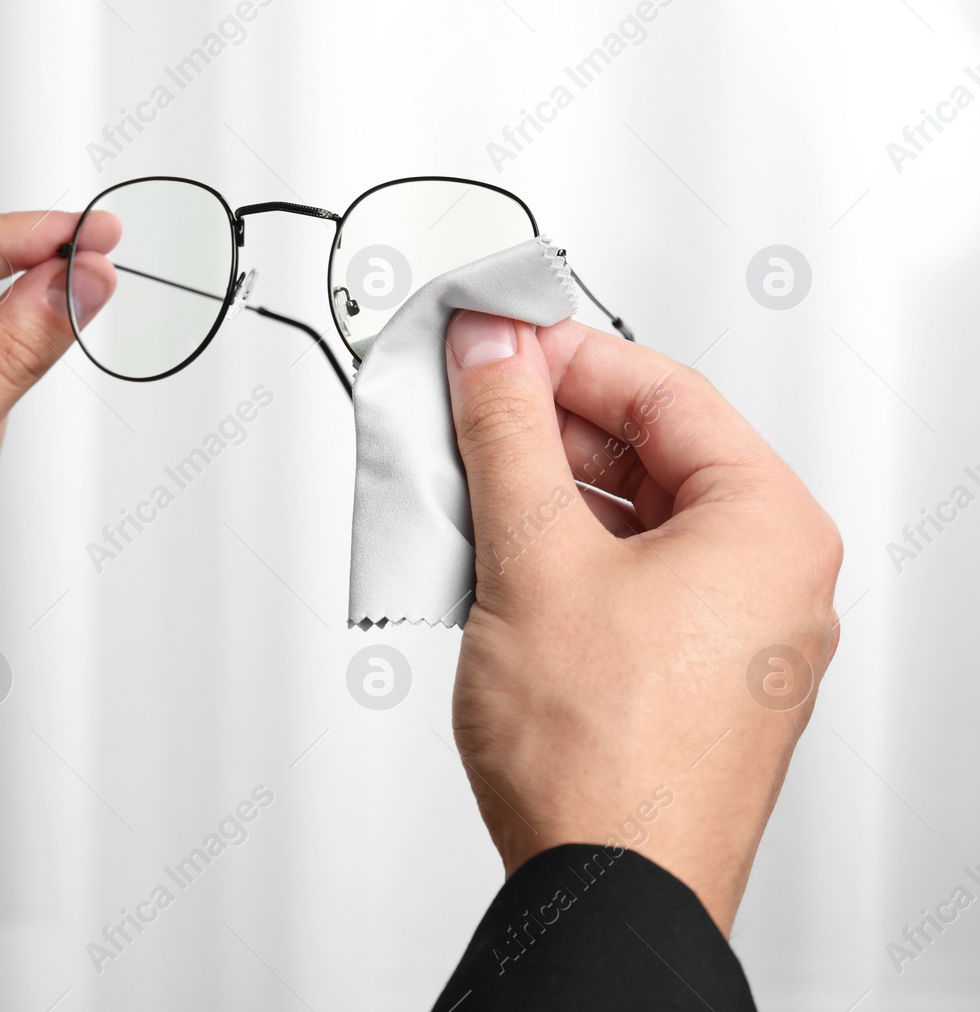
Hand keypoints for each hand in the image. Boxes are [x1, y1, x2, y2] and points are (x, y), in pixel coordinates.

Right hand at [442, 310, 841, 934]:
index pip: (662, 388)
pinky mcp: (690, 679)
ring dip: (542, 495)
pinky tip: (492, 557)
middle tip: (465, 408)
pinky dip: (559, 557)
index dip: (562, 354)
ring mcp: (735, 634)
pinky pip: (626, 581)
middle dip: (543, 428)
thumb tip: (493, 353)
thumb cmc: (605, 760)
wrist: (610, 893)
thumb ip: (508, 435)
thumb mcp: (534, 558)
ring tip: (463, 485)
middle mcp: (771, 577)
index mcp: (769, 526)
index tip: (493, 340)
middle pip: (648, 453)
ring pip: (630, 521)